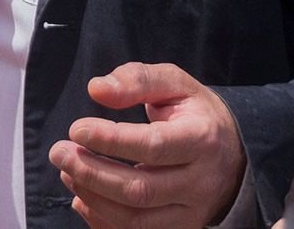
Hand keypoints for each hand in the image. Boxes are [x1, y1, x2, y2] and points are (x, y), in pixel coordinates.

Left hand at [49, 62, 246, 228]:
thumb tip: (97, 89)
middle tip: (59, 152)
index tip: (77, 128)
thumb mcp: (174, 83)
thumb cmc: (196, 113)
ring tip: (68, 171)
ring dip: (94, 197)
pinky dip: (104, 220)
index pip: (154, 146)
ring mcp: (193, 211)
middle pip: (141, 188)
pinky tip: (82, 198)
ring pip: (137, 219)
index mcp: (202, 139)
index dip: (111, 140)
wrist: (234, 152)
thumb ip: (137, 80)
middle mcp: (201, 182)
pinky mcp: (182, 228)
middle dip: (92, 172)